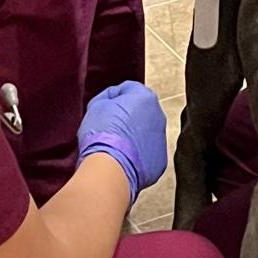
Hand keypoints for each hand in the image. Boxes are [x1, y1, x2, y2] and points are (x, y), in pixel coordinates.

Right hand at [77, 83, 168, 204]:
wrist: (110, 168)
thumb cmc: (102, 135)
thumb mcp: (96, 106)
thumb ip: (107, 98)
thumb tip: (111, 101)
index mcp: (145, 97)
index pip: (128, 89)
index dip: (112, 97)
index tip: (102, 109)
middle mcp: (159, 116)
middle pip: (140, 111)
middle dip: (126, 117)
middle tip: (108, 128)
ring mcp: (161, 140)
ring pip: (145, 134)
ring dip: (132, 137)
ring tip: (114, 147)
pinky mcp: (159, 162)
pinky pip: (147, 154)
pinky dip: (137, 155)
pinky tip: (122, 160)